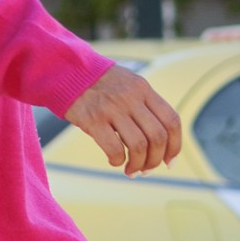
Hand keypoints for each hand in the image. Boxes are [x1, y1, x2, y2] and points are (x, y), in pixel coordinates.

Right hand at [63, 66, 181, 176]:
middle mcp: (131, 97)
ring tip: (131, 170)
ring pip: (139, 146)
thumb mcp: (127, 84)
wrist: (64, 70)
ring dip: (138, 165)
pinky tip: (114, 161)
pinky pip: (115, 149)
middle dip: (155, 160)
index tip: (169, 161)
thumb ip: (144, 105)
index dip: (175, 146)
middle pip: (158, 137)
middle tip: (146, 169)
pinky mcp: (92, 118)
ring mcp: (112, 107)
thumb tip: (161, 142)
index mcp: (143, 88)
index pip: (171, 121)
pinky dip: (118, 161)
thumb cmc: (97, 83)